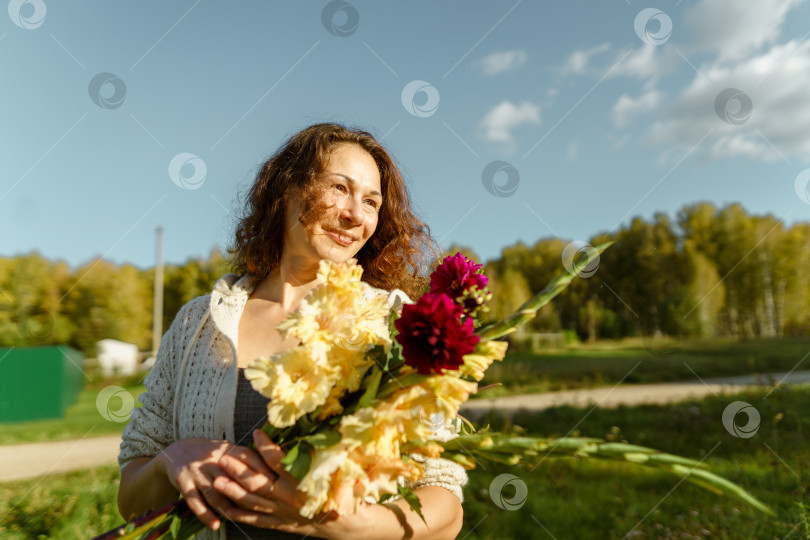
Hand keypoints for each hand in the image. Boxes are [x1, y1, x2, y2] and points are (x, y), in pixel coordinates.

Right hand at [155, 437, 276, 530]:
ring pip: (215, 492)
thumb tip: (276, 472)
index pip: (249, 461)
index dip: (262, 474)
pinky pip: (194, 500)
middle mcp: (213, 459)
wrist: (178, 451)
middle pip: (232, 478)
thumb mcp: (229, 451)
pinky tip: (215, 525)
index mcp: (228, 450)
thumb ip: (248, 461)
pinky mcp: (183, 480)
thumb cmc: (212, 455)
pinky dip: (205, 514)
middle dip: (246, 494)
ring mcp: (197, 470)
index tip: (276, 488)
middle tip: (260, 508)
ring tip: (237, 519)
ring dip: (226, 508)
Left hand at [213, 430, 356, 536]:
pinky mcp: (279, 522)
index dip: (265, 446)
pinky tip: (226, 509)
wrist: (343, 523)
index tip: (255, 433)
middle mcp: (288, 497)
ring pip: (252, 501)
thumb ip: (320, 453)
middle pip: (257, 482)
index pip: (278, 461)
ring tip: (217, 480)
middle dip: (238, 470)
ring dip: (232, 491)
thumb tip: (315, 430)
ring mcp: (281, 511)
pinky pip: (256, 519)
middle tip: (223, 457)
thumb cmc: (340, 492)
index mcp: (301, 481)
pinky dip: (241, 515)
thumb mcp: (335, 470)